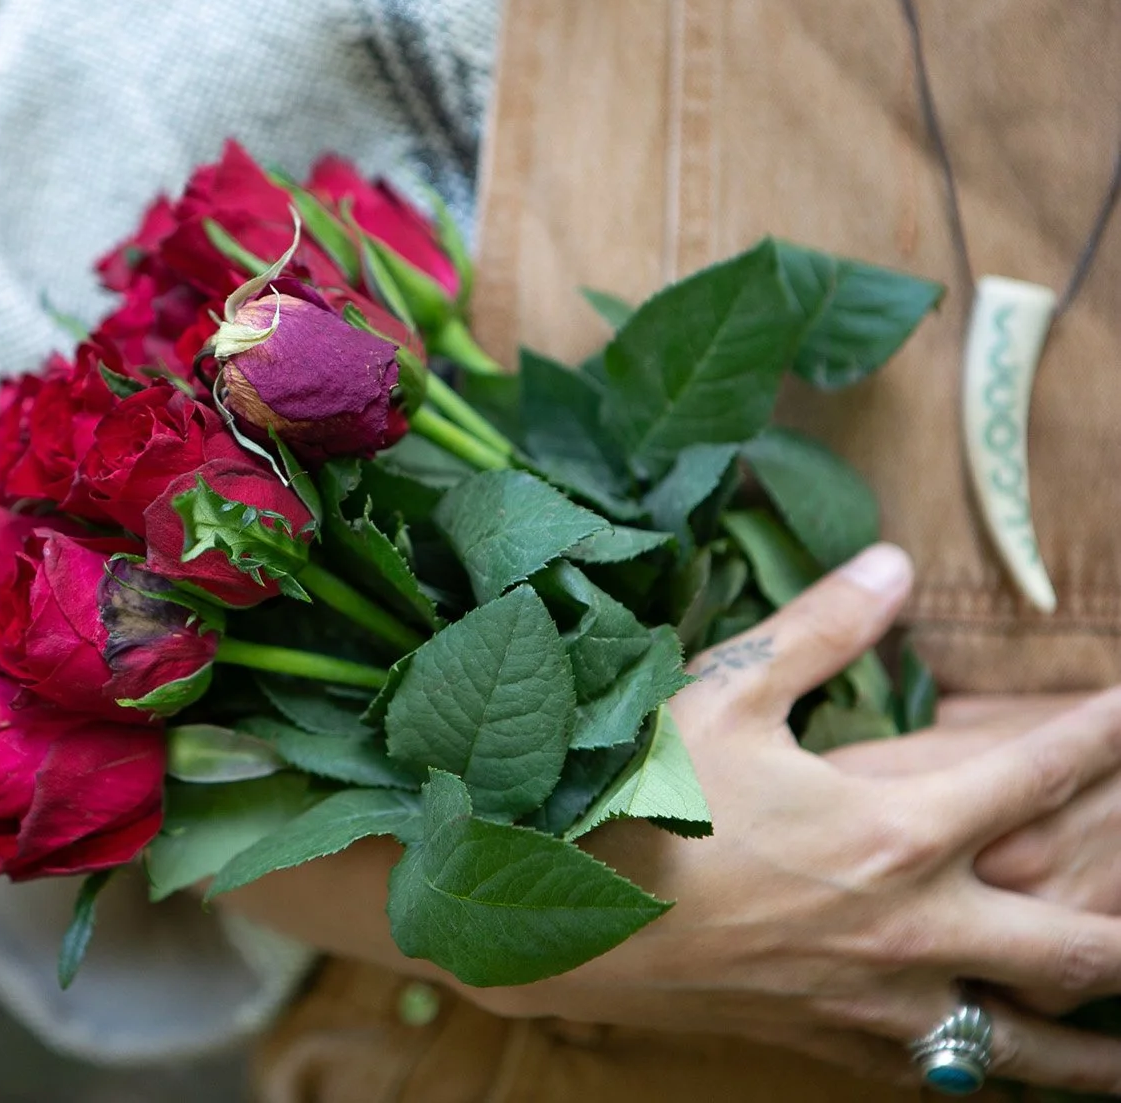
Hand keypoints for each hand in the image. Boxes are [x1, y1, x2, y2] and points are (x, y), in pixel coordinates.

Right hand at [459, 544, 1120, 1093]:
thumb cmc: (635, 802)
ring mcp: (877, 999)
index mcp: (897, 831)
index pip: (1042, 774)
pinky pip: (942, 1077)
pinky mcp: (830, 1042)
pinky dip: (991, 1072)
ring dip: (1098, 1051)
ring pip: (1030, 1050)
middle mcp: (914, 928)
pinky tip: (999, 1063)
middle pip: (1082, 948)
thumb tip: (894, 566)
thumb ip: (818, 628)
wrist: (552, 923)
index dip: (1108, 732)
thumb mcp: (721, 693)